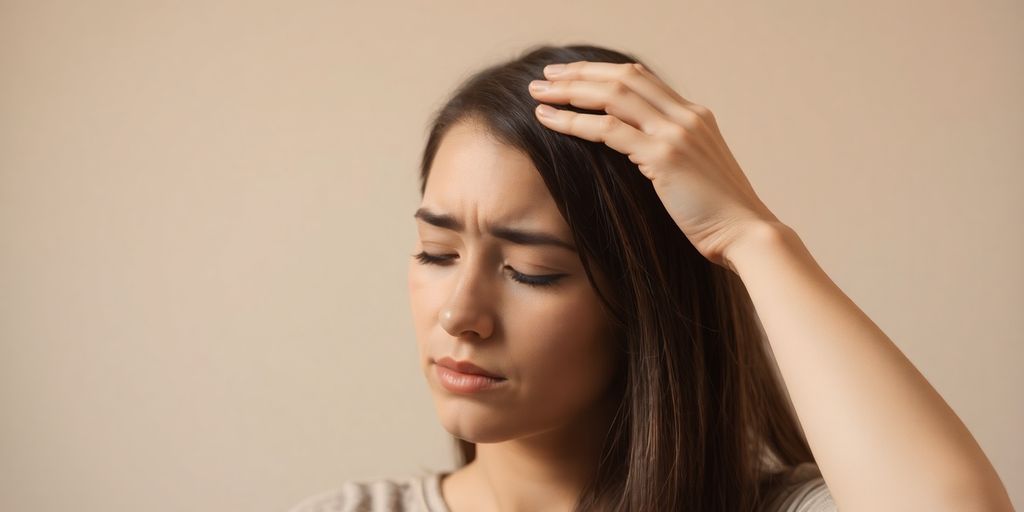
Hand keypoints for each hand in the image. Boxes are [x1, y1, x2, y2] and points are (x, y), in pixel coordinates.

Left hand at [528, 61, 780, 268]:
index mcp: (694, 115)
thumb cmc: (718, 215)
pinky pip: (608, 130)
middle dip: (579, 73)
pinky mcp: (664, 156)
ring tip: (539, 93)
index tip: (571, 75)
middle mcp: (686, 115)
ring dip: (570, 91)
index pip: (641, 77)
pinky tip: (549, 120)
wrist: (746, 234)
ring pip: (613, 94)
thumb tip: (638, 153)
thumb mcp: (695, 172)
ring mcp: (676, 133)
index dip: (602, 71)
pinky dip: (574, 121)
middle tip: (545, 77)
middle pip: (623, 76)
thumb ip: (670, 153)